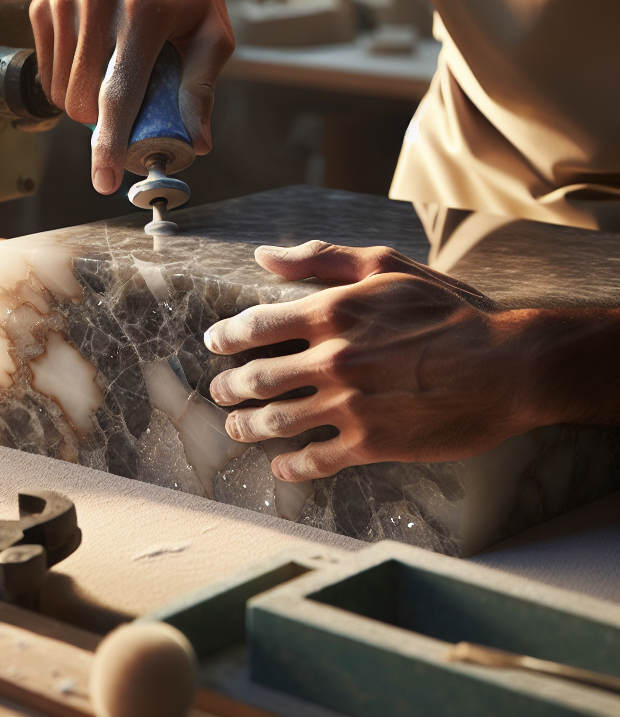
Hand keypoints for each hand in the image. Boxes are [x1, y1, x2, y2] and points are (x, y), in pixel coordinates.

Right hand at [29, 0, 257, 193]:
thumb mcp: (214, 35)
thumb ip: (202, 88)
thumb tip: (197, 140)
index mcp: (144, 13)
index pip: (118, 94)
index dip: (109, 144)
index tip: (104, 179)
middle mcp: (98, 3)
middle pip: (82, 101)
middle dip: (104, 119)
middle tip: (131, 100)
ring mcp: (67, 2)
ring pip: (59, 91)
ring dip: (85, 98)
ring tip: (114, 68)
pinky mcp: (46, 4)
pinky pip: (47, 70)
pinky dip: (68, 78)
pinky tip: (94, 56)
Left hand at [205, 241, 618, 481]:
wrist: (507, 366)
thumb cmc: (449, 311)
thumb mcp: (387, 266)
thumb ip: (323, 258)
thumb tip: (265, 256)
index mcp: (331, 312)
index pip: (256, 325)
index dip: (227, 336)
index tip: (215, 343)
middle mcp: (332, 359)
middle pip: (258, 378)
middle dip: (230, 387)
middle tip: (220, 392)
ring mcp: (349, 404)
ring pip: (277, 420)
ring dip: (248, 427)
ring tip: (237, 428)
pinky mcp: (371, 444)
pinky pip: (315, 459)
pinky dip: (290, 466)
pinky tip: (281, 466)